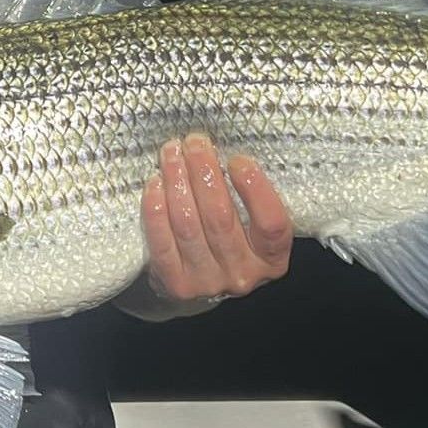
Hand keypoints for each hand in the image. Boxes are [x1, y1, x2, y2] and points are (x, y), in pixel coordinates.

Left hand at [140, 132, 292, 303]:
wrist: (204, 285)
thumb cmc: (233, 240)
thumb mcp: (254, 225)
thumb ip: (249, 197)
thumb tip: (225, 152)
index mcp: (272, 259)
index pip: (271, 224)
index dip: (255, 189)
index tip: (238, 159)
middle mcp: (243, 275)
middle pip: (220, 218)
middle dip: (204, 172)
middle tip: (195, 142)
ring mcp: (208, 282)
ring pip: (188, 226)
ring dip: (177, 182)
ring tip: (172, 153)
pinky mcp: (176, 284)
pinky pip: (162, 243)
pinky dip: (156, 210)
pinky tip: (155, 184)